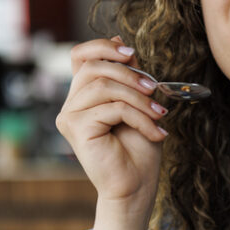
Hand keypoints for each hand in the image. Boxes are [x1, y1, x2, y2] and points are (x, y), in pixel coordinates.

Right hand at [56, 37, 167, 229]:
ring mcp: (70, 117)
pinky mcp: (77, 129)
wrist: (136, 187)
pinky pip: (113, 108)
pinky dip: (140, 118)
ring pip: (106, 87)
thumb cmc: (138, 149)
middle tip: (155, 91)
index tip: (132, 55)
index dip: (104, 47)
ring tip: (159, 116)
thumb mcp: (138, 103)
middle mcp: (70, 105)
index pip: (81, 56)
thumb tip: (121, 42)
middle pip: (94, 67)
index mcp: (82, 96)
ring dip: (140, 100)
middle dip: (130, 74)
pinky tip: (155, 132)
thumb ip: (128, 75)